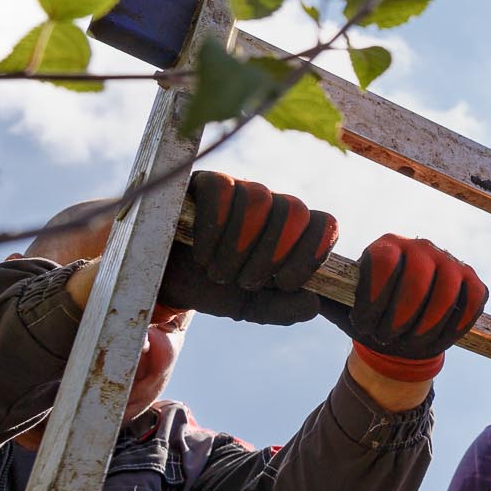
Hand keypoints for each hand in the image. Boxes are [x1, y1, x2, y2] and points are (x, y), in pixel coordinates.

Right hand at [157, 171, 336, 323]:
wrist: (165, 281)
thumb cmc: (215, 289)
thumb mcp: (251, 306)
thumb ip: (283, 309)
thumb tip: (313, 304)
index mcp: (293, 232)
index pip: (325, 224)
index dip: (311, 254)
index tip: (285, 284)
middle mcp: (273, 204)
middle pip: (295, 210)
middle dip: (271, 255)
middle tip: (244, 282)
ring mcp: (241, 188)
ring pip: (258, 199)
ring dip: (239, 246)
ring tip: (219, 272)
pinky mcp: (206, 181)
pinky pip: (221, 189)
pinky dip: (214, 226)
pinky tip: (203, 254)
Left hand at [319, 235, 487, 380]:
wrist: (399, 336)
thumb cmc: (367, 319)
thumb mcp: (339, 307)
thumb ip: (317, 294)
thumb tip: (294, 282)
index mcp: (385, 247)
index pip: (383, 260)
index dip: (374, 297)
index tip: (364, 325)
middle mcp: (419, 247)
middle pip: (417, 275)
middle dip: (400, 314)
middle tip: (386, 336)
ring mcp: (450, 262)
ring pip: (447, 289)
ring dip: (426, 323)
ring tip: (409, 341)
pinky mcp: (473, 281)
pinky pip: (473, 299)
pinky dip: (456, 323)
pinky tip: (436, 337)